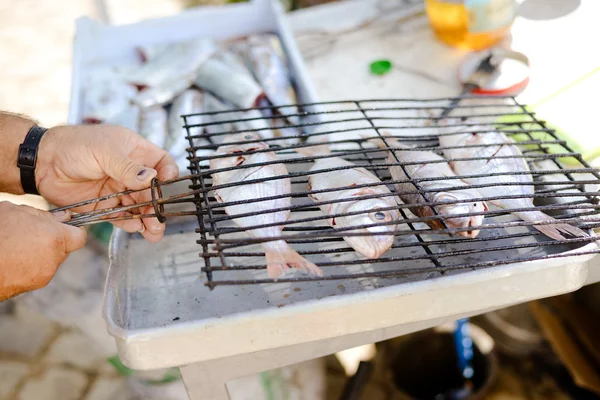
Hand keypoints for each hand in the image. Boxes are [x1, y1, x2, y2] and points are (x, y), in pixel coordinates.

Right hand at [0, 201, 86, 300]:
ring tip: (17, 245)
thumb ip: (45, 215)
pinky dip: (29, 265)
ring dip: (40, 253)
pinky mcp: (31, 286)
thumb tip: (64, 217)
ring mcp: (43, 275)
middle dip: (53, 240)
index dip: (73, 230)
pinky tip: (12, 258)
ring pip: (50, 260)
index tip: (64, 226)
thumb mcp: (16, 212)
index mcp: (54, 238)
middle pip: (64, 248)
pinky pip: (38, 271)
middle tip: (32, 233)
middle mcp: (53, 259)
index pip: (80, 236)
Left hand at [36, 124, 178, 242]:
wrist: (42, 162)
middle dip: (157, 204)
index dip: (167, 174)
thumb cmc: (73, 145)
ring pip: (140, 206)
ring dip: (148, 219)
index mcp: (134, 151)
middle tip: (159, 218)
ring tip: (153, 231)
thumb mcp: (104, 151)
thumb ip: (128, 167)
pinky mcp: (105, 205)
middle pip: (152, 190)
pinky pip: (122, 217)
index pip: (161, 163)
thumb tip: (151, 178)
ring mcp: (118, 189)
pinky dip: (130, 224)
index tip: (167, 185)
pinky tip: (136, 228)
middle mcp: (130, 171)